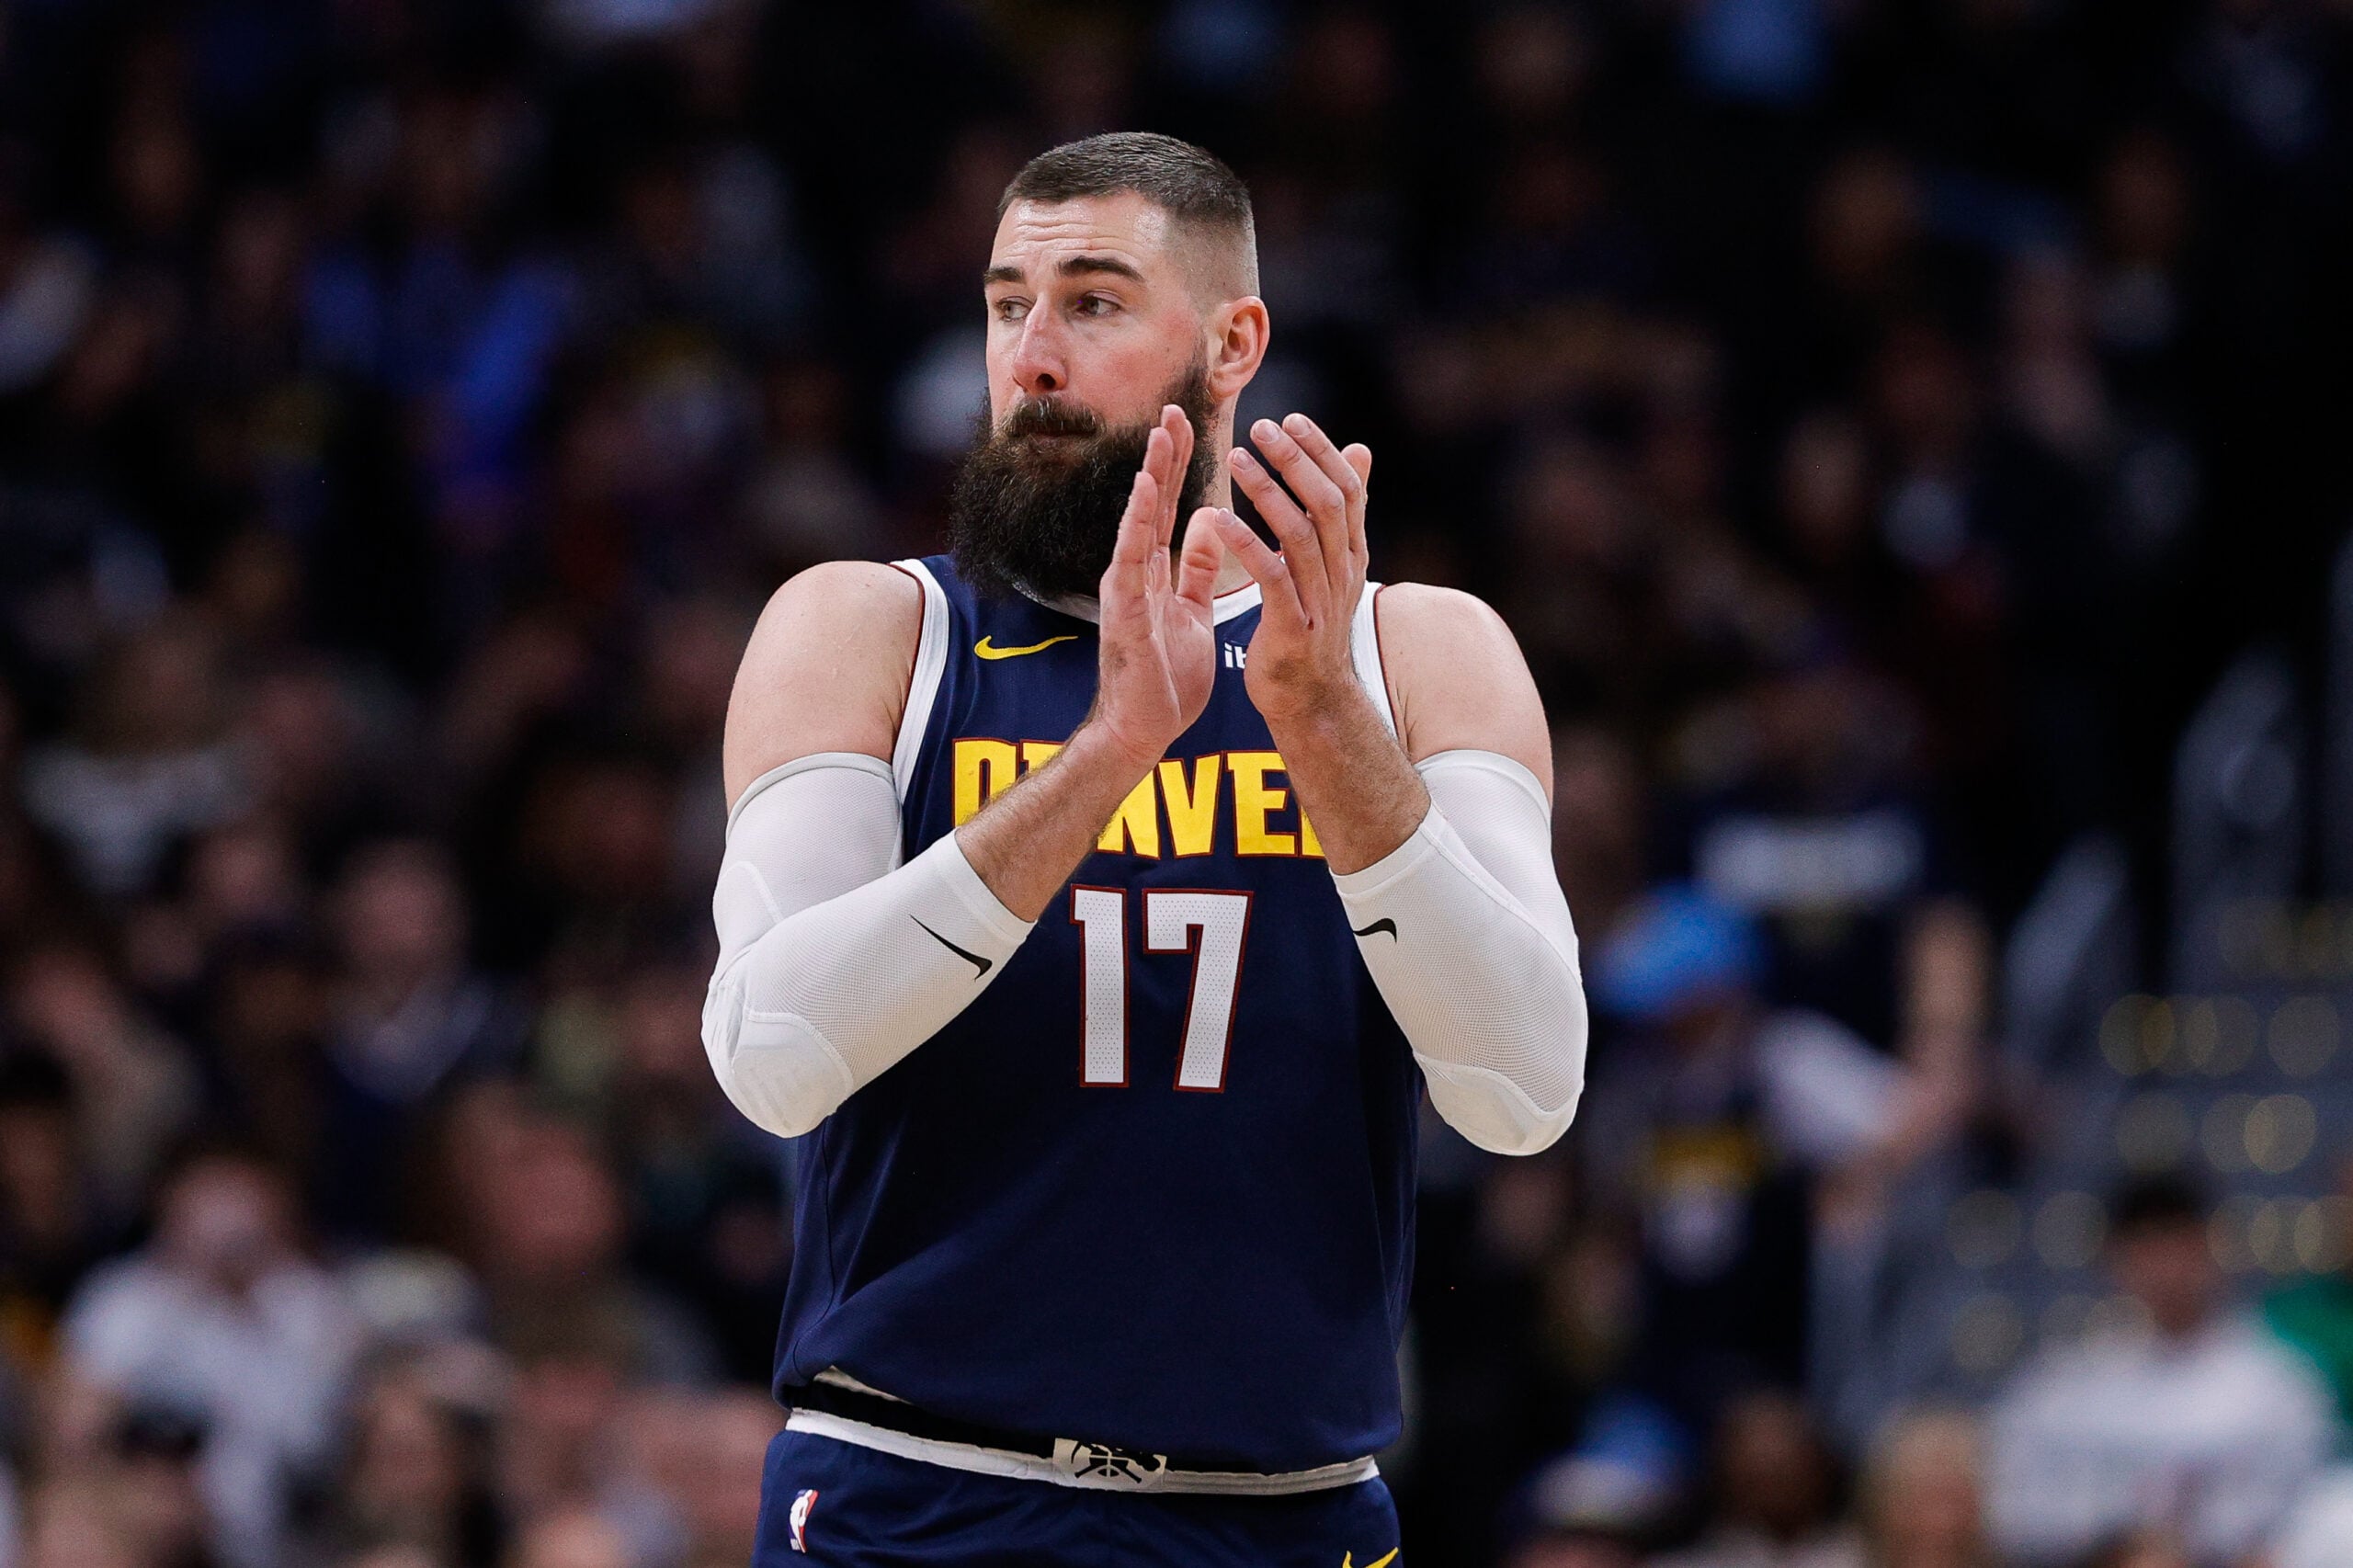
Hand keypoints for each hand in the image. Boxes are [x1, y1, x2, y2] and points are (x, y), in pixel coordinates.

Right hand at [1089, 405, 1223, 769]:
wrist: (1146, 730)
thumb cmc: (1166, 677)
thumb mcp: (1193, 611)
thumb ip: (1199, 568)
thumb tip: (1213, 521)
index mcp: (1155, 572)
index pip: (1169, 508)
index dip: (1178, 465)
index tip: (1186, 421)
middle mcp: (1136, 572)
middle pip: (1152, 504)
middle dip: (1163, 456)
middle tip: (1174, 408)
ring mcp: (1126, 590)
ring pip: (1138, 522)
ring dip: (1151, 477)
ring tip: (1161, 435)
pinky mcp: (1123, 612)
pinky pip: (1131, 560)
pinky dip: (1138, 523)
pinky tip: (1147, 490)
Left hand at [1206, 413, 1373, 725]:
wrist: (1310, 698)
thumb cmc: (1311, 623)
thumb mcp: (1334, 563)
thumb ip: (1343, 510)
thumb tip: (1360, 450)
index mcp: (1351, 553)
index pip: (1345, 489)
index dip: (1320, 451)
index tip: (1289, 420)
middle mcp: (1342, 572)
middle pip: (1326, 503)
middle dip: (1295, 461)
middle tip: (1261, 427)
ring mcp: (1320, 600)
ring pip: (1299, 534)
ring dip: (1267, 493)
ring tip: (1235, 460)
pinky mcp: (1291, 626)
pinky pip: (1271, 576)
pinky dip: (1246, 544)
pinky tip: (1218, 519)